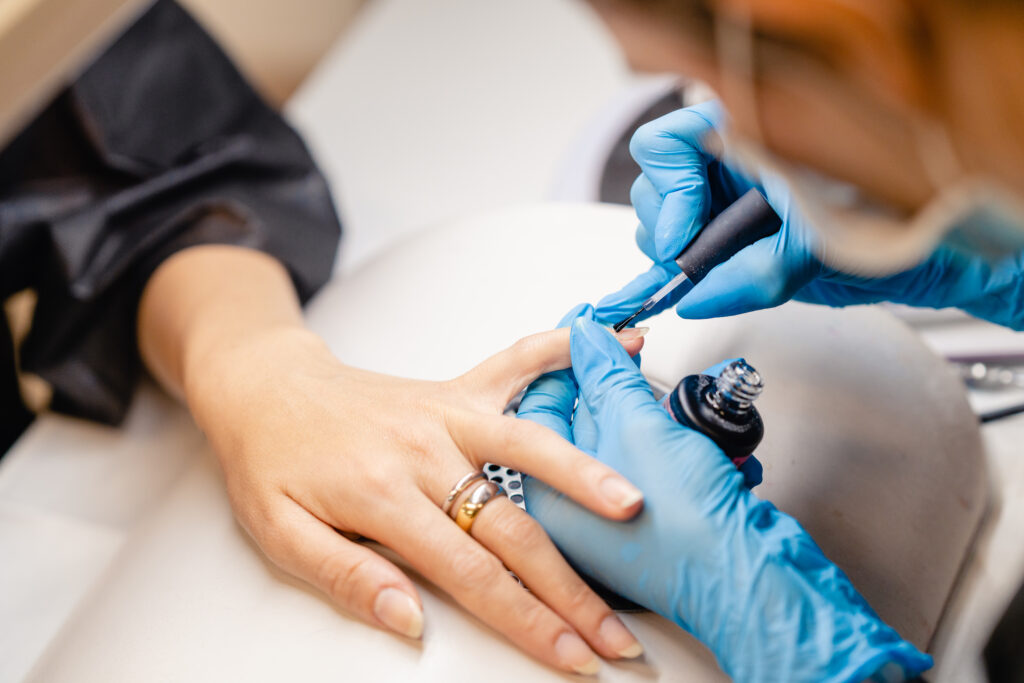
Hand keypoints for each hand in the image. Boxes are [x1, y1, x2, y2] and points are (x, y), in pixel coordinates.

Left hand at [184, 325, 648, 674]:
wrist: (264, 388)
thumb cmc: (272, 462)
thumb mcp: (281, 534)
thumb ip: (347, 576)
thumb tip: (410, 619)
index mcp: (382, 496)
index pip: (472, 573)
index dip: (528, 620)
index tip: (572, 655)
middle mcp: (424, 451)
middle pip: (513, 529)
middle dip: (571, 589)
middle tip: (616, 634)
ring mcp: (446, 412)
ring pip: (529, 447)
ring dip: (585, 477)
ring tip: (633, 508)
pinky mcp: (455, 388)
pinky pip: (517, 363)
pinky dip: (563, 352)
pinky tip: (609, 348)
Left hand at [517, 310, 931, 681]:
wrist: (748, 579)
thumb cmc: (685, 523)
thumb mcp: (638, 427)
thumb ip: (607, 375)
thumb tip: (585, 336)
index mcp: (547, 493)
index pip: (543, 405)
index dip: (573, 359)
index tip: (600, 333)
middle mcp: (572, 513)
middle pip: (587, 423)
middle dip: (626, 390)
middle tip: (643, 360)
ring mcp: (613, 524)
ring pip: (630, 444)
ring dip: (663, 418)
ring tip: (691, 407)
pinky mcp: (654, 527)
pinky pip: (659, 470)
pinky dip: (684, 450)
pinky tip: (710, 447)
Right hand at [597, 100, 1023, 330]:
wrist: (934, 261)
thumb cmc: (905, 229)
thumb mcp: (828, 246)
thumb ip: (759, 272)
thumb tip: (697, 295)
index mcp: (760, 133)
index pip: (673, 141)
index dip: (670, 190)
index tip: (684, 239)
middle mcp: (740, 159)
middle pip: (659, 182)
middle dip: (670, 228)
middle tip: (696, 266)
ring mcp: (734, 197)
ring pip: (666, 218)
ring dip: (679, 254)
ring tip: (717, 277)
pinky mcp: (737, 234)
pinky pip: (686, 248)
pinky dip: (680, 272)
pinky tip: (688, 287)